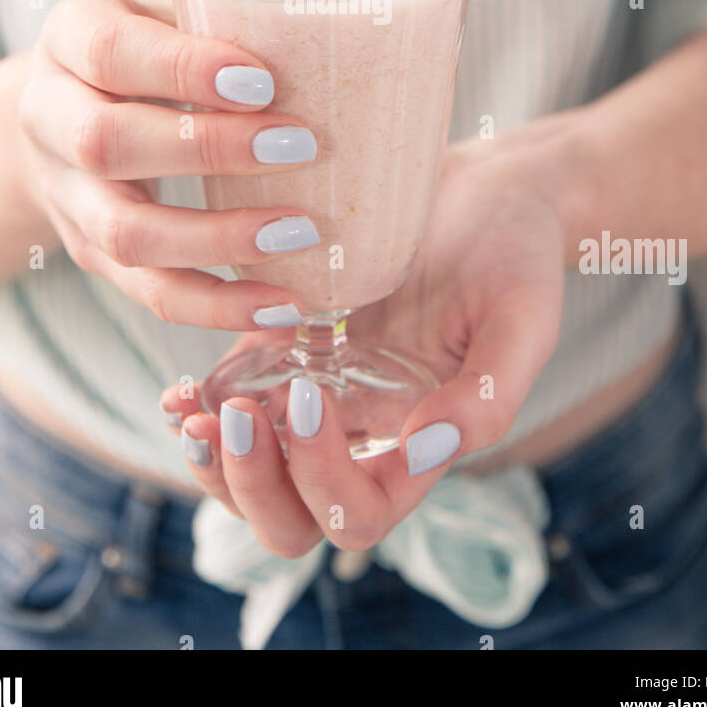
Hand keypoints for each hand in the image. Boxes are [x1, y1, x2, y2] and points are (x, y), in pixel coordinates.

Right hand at [16, 0, 319, 328]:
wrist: (67, 107)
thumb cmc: (151, 43)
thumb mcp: (171, 6)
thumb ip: (226, 4)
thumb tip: (325, 9)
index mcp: (69, 36)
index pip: (109, 51)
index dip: (182, 69)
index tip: (262, 79)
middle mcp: (48, 115)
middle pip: (105, 144)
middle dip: (206, 150)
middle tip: (298, 145)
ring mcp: (66, 194)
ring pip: (124, 232)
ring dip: (216, 239)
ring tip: (299, 233)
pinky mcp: (91, 253)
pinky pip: (148, 292)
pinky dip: (217, 307)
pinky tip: (282, 307)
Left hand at [161, 134, 567, 556]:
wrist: (490, 190)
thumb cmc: (517, 254)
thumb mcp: (523, 321)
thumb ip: (487, 397)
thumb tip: (421, 451)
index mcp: (418, 446)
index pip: (357, 513)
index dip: (321, 478)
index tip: (312, 396)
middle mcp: (364, 435)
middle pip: (292, 517)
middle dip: (249, 487)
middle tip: (228, 423)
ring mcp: (322, 394)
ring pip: (254, 474)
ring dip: (215, 462)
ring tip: (187, 414)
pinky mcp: (290, 346)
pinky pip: (236, 400)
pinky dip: (203, 407)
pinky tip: (182, 387)